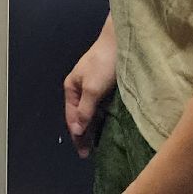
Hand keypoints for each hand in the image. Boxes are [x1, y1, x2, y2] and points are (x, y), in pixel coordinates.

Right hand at [63, 26, 117, 158]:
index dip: (77, 136)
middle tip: (91, 152)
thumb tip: (76, 131)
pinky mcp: (105, 83)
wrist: (121, 40)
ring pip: (90, 111)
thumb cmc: (104, 63)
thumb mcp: (93, 89)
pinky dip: (102, 116)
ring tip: (99, 143)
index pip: (71, 118)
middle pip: (79, 115)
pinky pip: (100, 105)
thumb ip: (84, 110)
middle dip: (83, 133)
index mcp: (71, 88)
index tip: (84, 153)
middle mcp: (79, 87)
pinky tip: (107, 124)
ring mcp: (92, 85)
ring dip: (93, 126)